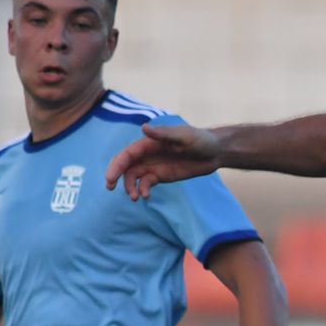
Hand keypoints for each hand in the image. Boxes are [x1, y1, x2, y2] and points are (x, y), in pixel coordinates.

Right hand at [106, 123, 223, 200]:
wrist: (215, 152)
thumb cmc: (200, 140)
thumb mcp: (184, 136)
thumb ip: (164, 135)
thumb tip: (144, 128)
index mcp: (150, 142)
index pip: (128, 153)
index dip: (117, 165)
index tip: (111, 178)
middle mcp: (148, 154)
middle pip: (126, 165)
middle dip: (116, 176)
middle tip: (110, 188)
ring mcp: (154, 165)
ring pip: (134, 176)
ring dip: (131, 187)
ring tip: (135, 197)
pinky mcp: (162, 175)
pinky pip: (147, 183)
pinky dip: (143, 190)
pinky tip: (146, 196)